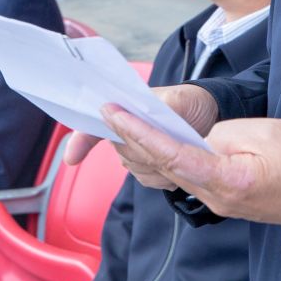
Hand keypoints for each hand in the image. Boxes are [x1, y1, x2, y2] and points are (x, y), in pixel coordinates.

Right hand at [63, 84, 218, 187]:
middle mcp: (126, 128)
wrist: (207, 115)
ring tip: (174, 153)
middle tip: (167, 142)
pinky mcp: (150, 163)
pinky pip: (147, 179)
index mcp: (125, 108)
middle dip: (141, 152)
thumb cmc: (190, 101)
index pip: (95, 125)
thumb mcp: (178, 100)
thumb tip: (141, 114)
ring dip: (153, 165)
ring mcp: (137, 148)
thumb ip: (159, 109)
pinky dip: (161, 177)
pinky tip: (173, 168)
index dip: (81, 142)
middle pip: (118, 151)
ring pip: (133, 167)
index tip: (72, 158)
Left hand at [101, 108, 280, 231]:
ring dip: (143, 150)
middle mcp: (215, 198)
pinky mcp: (222, 199)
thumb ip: (223, 134)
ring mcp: (217, 203)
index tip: (115, 113)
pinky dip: (164, 158)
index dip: (141, 132)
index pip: (172, 154)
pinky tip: (151, 144)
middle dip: (133, 138)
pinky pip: (185, 177)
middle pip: (164, 166)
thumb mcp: (264, 134)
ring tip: (119, 124)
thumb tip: (196, 137)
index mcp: (227, 180)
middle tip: (106, 112)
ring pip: (171, 174)